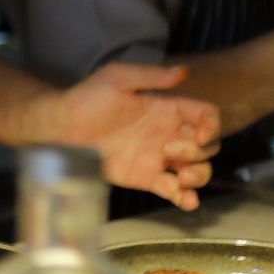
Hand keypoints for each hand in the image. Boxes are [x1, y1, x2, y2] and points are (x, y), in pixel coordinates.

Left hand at [54, 63, 218, 210]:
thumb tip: (183, 72)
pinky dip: (185, 198)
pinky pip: (174, 190)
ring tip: (181, 179)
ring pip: (198, 170)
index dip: (212, 126)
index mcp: (166, 109)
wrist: (61, 129)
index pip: (206, 116)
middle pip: (208, 146)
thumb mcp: (117, 78)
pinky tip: (184, 201)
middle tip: (169, 150)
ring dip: (199, 177)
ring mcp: (159, 158)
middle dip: (200, 152)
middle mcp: (168, 133)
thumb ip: (150, 76)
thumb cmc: (86, 99)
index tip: (199, 135)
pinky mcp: (147, 178)